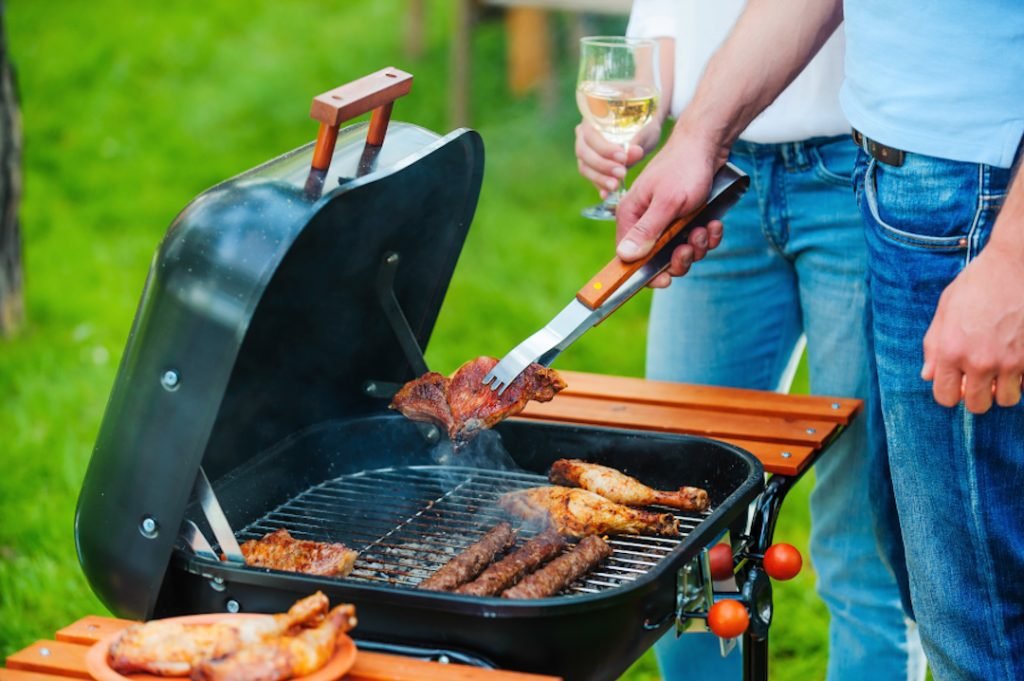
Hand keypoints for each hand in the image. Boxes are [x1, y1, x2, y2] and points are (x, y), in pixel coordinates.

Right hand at [574, 119, 661, 198]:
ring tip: (616, 186)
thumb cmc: (644, 123)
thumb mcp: (646, 129)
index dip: (604, 148)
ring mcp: (585, 151)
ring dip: (599, 178)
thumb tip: (633, 151)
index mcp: (592, 119)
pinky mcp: (591, 167)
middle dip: (602, 166)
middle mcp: (583, 135)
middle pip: (584, 153)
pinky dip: (599, 186)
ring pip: (584, 167)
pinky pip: (590, 177)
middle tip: (622, 173)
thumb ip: (639, 139)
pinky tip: (606, 195)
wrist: (644, 128)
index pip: (591, 135)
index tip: (622, 157)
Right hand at [614, 130, 728, 286]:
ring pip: (680, 250)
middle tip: (691, 244)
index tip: (666, 279)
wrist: (708, 144)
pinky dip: (707, 235)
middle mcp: (645, 221)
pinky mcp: (684, 218)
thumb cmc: (685, 169)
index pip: (629, 257)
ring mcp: (666, 220)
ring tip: (705, 226)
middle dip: (680, 257)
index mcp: (631, 216)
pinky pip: (695, 239)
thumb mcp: (667, 203)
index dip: (646, 272)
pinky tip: (714, 223)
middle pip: (657, 259)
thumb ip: (647, 231)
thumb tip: (624, 256)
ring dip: (697, 244)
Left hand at [922, 242, 1023, 412]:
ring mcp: (1010, 361)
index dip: (949, 393)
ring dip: (1003, 390)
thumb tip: (928, 376)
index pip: (945, 397)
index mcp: (951, 351)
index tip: (956, 383)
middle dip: (976, 396)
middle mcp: (979, 361)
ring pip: (1007, 400)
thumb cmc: (976, 284)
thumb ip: (934, 346)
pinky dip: (1022, 378)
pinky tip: (1016, 359)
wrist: (1015, 265)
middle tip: (979, 379)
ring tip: (1000, 370)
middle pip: (977, 405)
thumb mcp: (945, 311)